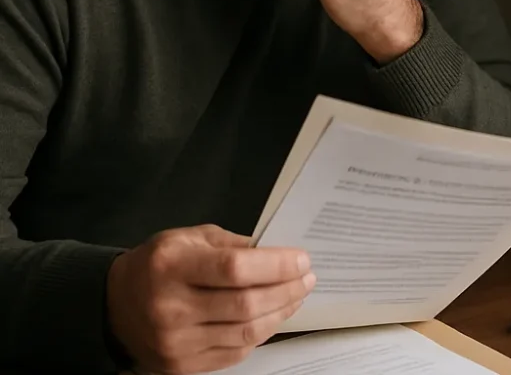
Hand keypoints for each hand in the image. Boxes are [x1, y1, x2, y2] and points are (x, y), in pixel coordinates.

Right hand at [106, 224, 314, 373]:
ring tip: (297, 296)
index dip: (276, 265)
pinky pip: (235, 352)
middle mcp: (171, 307)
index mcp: (172, 266)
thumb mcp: (188, 238)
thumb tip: (276, 253)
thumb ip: (232, 244)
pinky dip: (261, 334)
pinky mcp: (181, 366)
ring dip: (280, 313)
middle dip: (287, 290)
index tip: (302, 259)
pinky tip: (273, 317)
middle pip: (245, 304)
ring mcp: (176, 342)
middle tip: (307, 278)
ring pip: (245, 333)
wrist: (113, 307)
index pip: (234, 268)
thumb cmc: (157, 264)